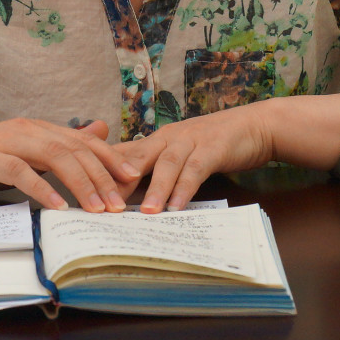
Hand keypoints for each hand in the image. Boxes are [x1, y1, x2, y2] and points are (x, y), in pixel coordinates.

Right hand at [0, 119, 138, 211]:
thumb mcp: (22, 152)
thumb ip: (57, 145)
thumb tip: (98, 131)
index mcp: (37, 129)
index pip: (82, 140)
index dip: (109, 157)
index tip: (132, 178)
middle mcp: (26, 130)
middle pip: (74, 149)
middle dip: (101, 176)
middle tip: (120, 203)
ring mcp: (6, 142)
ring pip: (53, 157)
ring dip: (79, 183)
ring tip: (97, 208)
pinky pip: (20, 172)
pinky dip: (42, 189)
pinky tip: (58, 206)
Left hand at [116, 103, 276, 212]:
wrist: (254, 125)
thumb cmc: (213, 143)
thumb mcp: (179, 153)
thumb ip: (157, 169)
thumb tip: (129, 195)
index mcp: (157, 140)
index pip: (123, 155)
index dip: (103, 172)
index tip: (84, 192)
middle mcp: (168, 138)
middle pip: (137, 157)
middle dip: (118, 181)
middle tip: (103, 205)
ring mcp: (190, 141)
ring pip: (166, 165)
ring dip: (155, 189)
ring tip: (144, 213)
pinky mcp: (212, 148)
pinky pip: (195, 170)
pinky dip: (185, 188)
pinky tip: (177, 206)